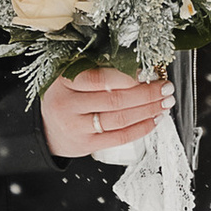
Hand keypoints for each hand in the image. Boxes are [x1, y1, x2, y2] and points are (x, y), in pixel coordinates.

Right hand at [41, 64, 169, 157]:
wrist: (45, 129)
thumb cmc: (65, 97)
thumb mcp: (70, 77)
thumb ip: (96, 69)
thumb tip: (136, 65)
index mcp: (64, 82)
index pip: (99, 78)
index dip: (127, 76)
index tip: (148, 72)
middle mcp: (68, 106)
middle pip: (114, 100)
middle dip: (146, 94)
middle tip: (166, 88)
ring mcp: (77, 128)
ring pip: (119, 120)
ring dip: (148, 111)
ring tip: (165, 103)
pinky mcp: (86, 145)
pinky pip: (120, 137)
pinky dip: (141, 128)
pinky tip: (154, 120)